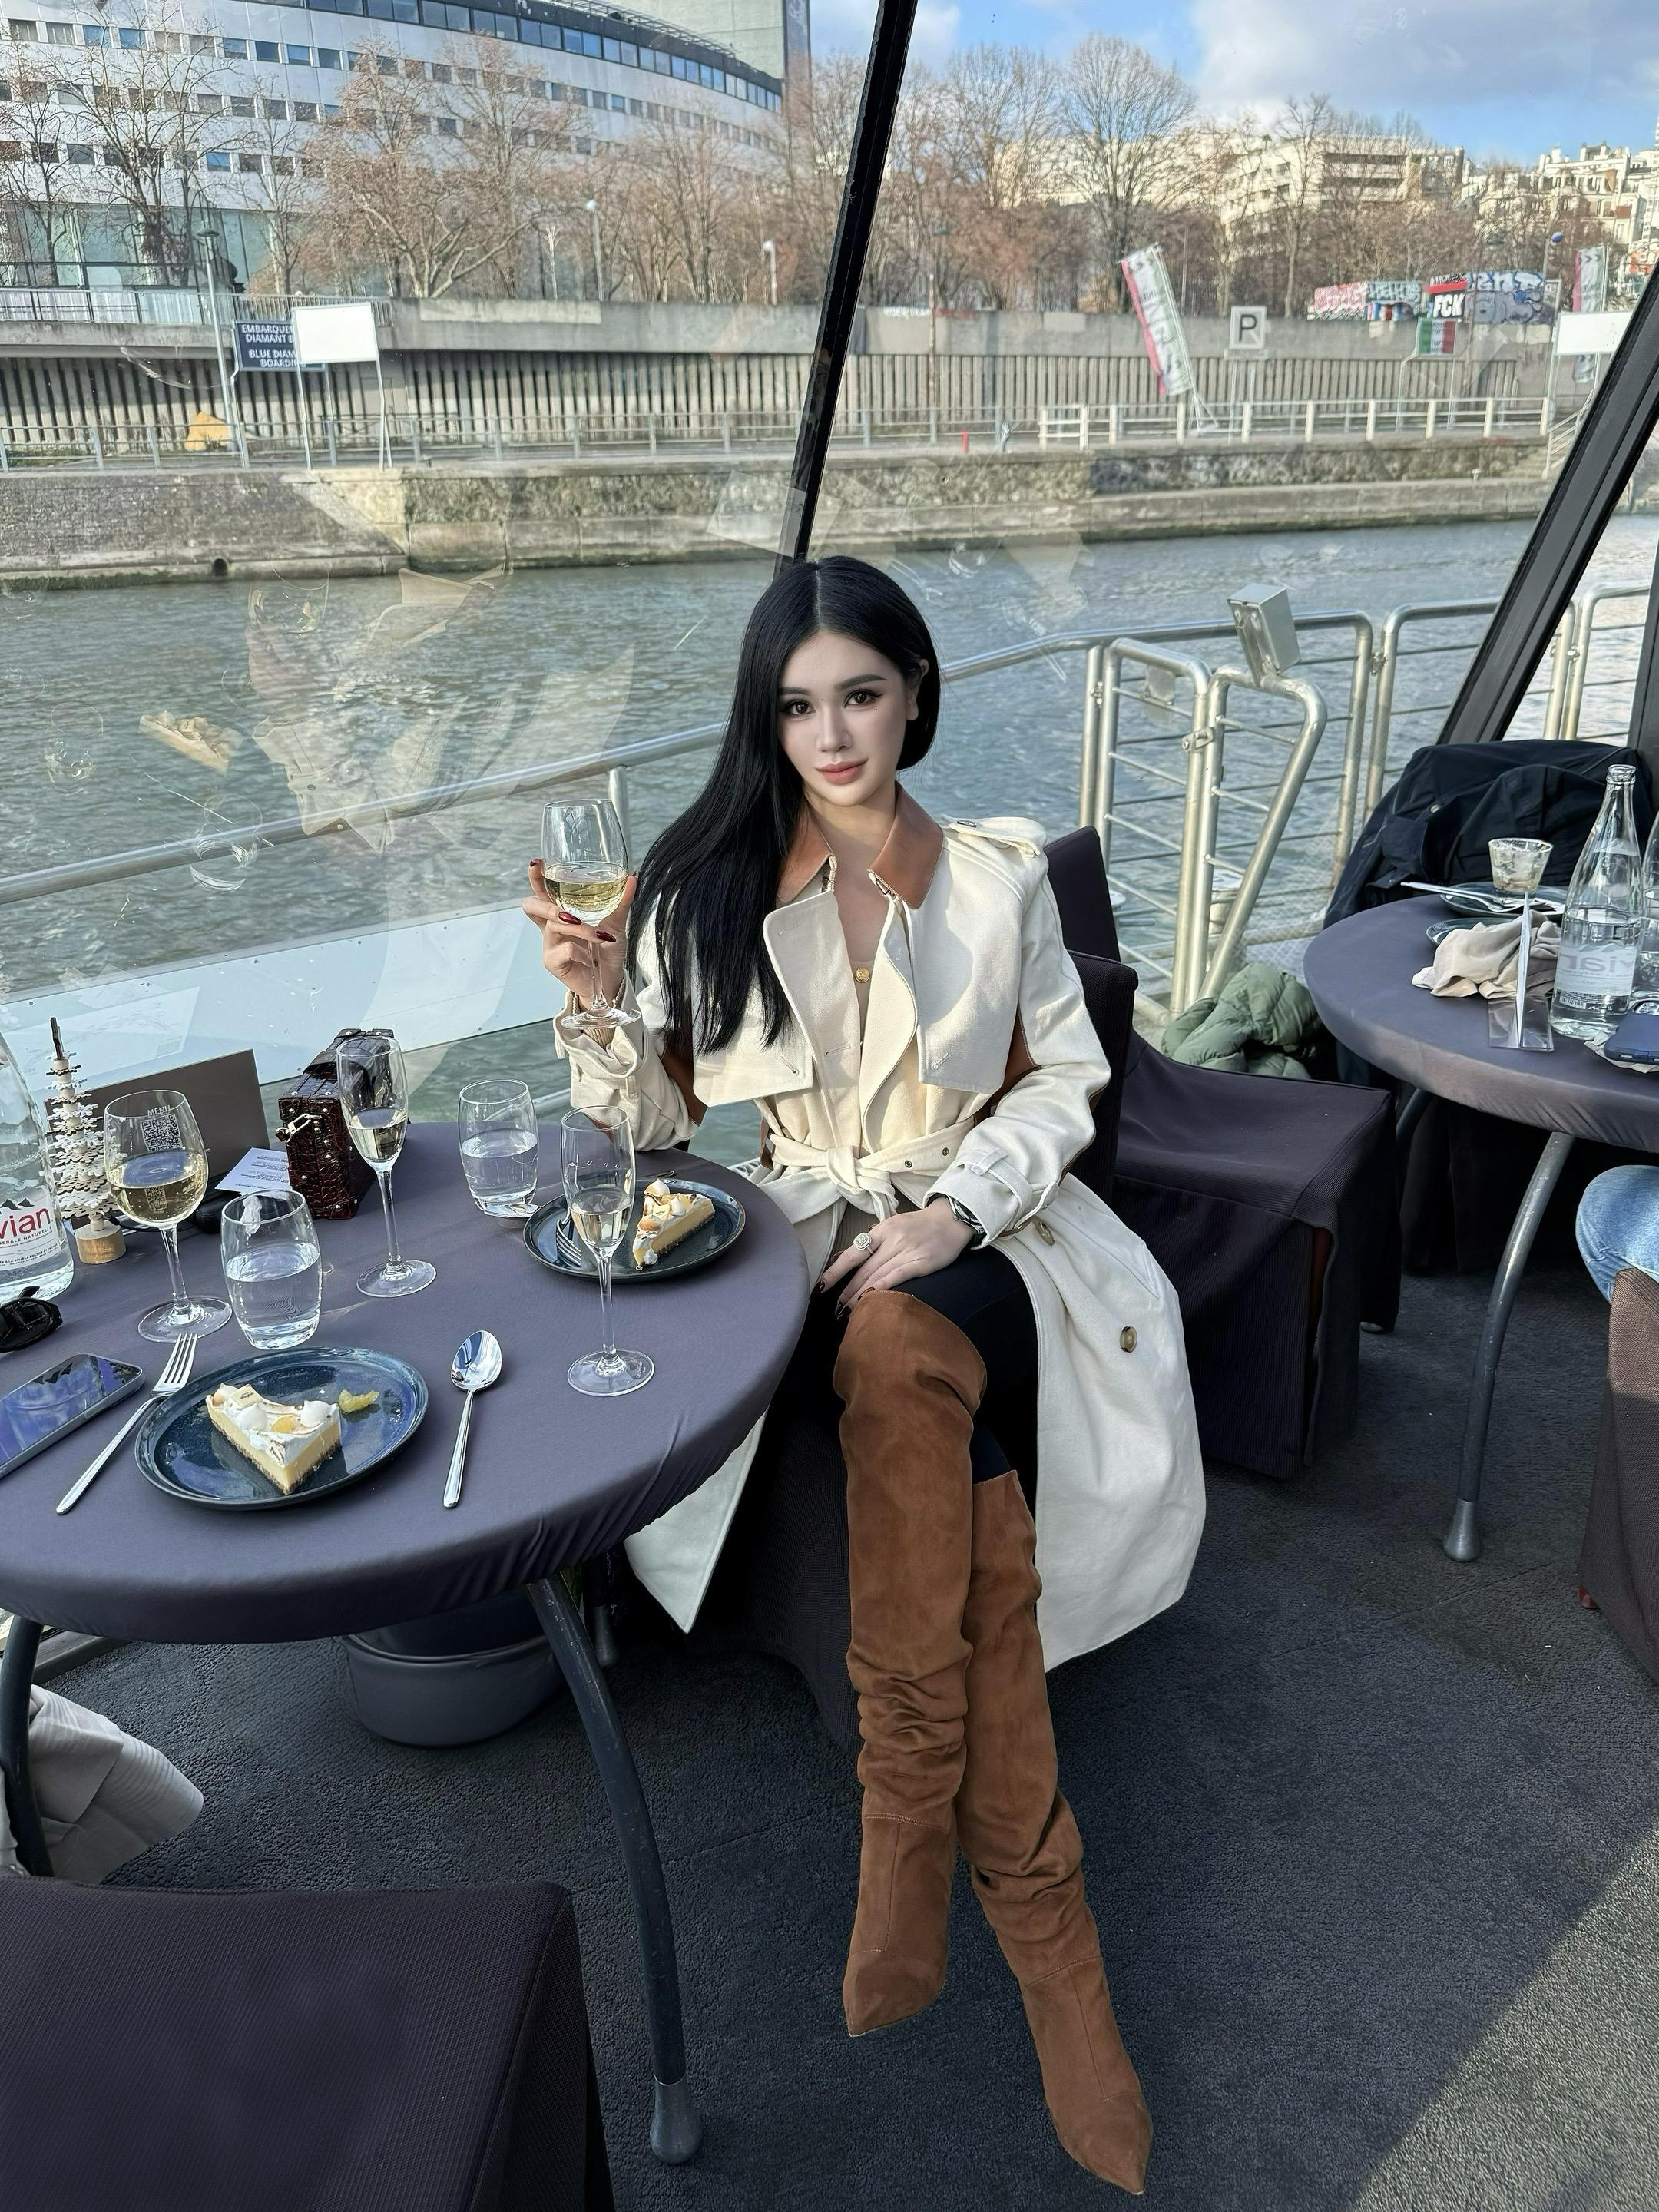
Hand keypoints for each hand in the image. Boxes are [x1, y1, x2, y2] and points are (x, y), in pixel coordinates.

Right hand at [522, 862, 635, 1007]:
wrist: (610, 982)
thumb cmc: (607, 952)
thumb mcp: (616, 924)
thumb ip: (621, 901)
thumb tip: (631, 876)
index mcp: (561, 913)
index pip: (542, 891)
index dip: (536, 877)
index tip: (537, 863)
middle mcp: (551, 926)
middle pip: (532, 906)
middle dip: (546, 904)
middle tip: (566, 911)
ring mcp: (549, 944)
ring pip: (554, 926)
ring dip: (578, 929)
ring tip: (597, 935)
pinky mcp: (552, 962)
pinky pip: (562, 949)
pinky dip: (580, 950)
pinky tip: (589, 957)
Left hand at [817, 1200, 973, 1314]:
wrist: (951, 1219)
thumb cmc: (920, 1225)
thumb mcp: (893, 1225)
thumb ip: (872, 1240)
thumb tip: (845, 1256)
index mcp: (882, 1229)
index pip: (852, 1253)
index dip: (835, 1271)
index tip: (820, 1286)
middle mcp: (891, 1240)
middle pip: (863, 1269)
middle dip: (846, 1290)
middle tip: (833, 1308)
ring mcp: (906, 1251)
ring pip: (876, 1276)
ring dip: (859, 1296)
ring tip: (847, 1311)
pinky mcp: (921, 1263)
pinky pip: (897, 1277)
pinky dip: (881, 1289)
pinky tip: (869, 1300)